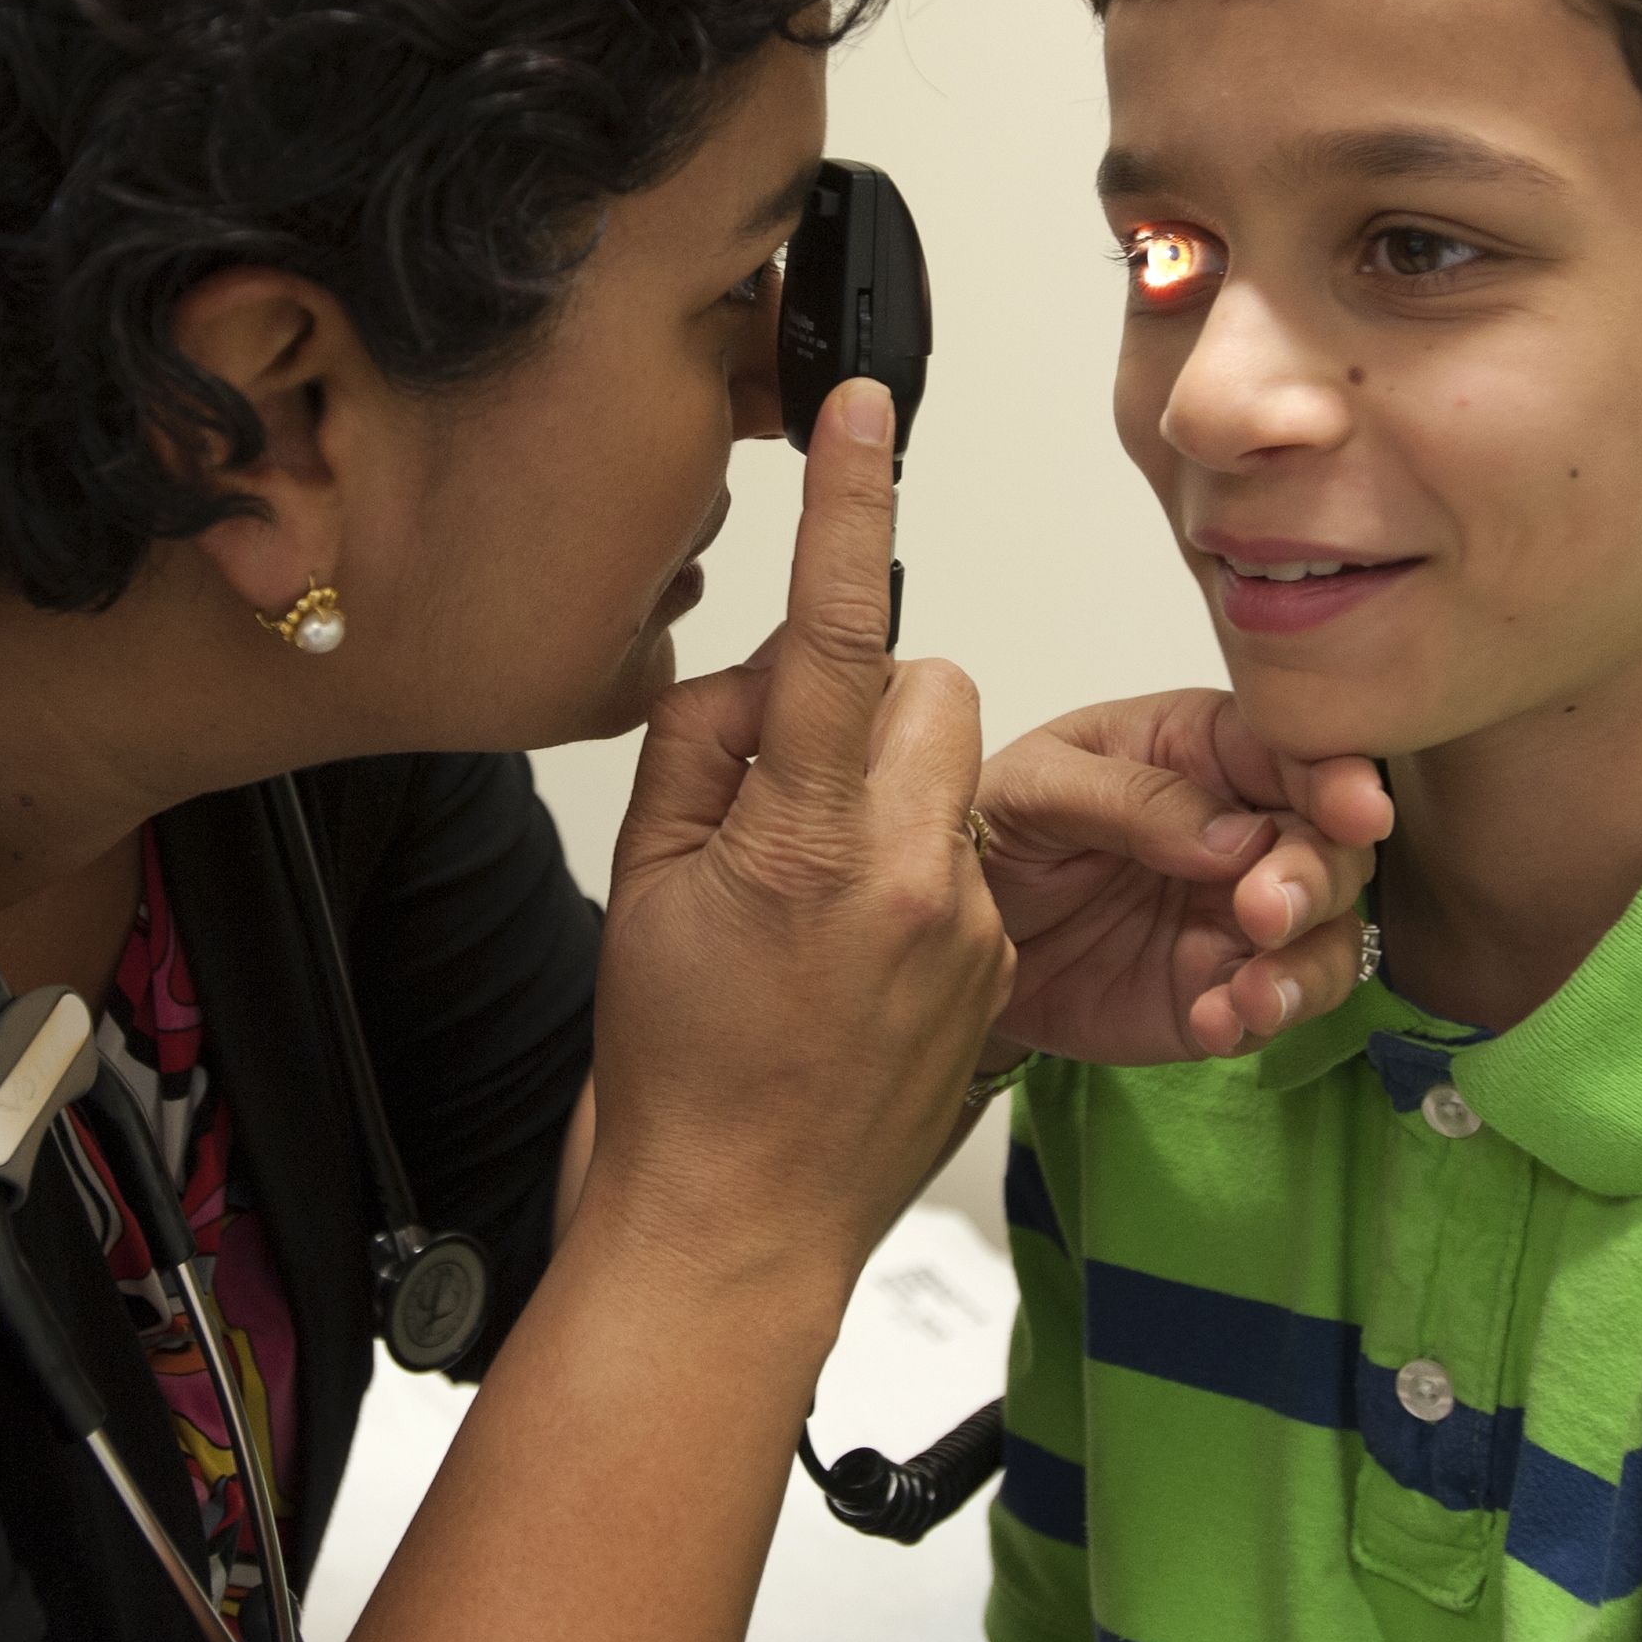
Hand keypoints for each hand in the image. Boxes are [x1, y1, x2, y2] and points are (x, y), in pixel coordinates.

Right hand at [589, 379, 1013, 1293]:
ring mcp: (970, 929)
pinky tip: (847, 952)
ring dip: (891, 789)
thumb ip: (702, 746)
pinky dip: (914, 870)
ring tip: (809, 891)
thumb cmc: (671, 1074)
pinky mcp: (999, 971)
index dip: (851, 506)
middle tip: (783, 786)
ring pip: (955, 771)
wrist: (730, 1229)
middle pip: (933, 684)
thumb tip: (762, 672)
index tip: (864, 412)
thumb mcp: (642, 884)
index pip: (841, 629)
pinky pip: (968, 859)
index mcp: (811, 841)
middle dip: (869, 698)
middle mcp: (914, 876)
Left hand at [972, 690, 1390, 1064]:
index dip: (1337, 779)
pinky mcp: (1218, 986)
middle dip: (1316, 878)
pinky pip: (1271, 1004)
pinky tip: (1220, 1019)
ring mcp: (1237, 913)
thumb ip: (1132, 799)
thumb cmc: (995, 829)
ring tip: (1255, 992)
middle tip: (1264, 910)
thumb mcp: (1037, 789)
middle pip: (1330, 846)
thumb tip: (1235, 836)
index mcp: (1201, 749)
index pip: (1295, 751)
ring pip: (1326, 934)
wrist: (945, 934)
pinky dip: (1261, 1016)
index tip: (1354, 812)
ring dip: (1307, 964)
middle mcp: (1241, 828)